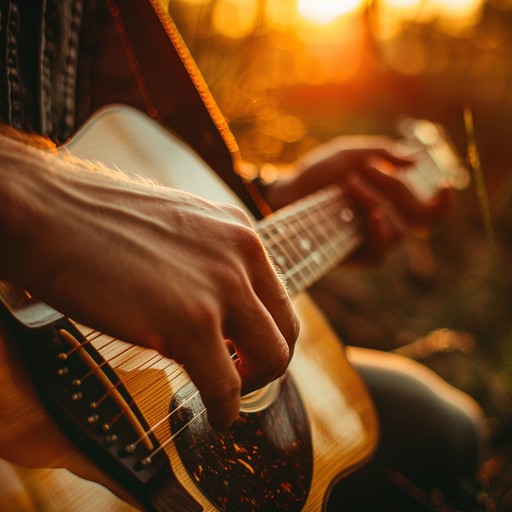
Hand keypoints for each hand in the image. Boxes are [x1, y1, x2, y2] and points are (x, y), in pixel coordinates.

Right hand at [0, 135, 298, 430]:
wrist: (48, 211)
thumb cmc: (99, 222)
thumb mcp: (178, 227)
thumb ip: (209, 260)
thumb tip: (219, 305)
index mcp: (239, 231)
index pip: (277, 296)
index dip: (264, 332)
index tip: (242, 351)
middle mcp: (242, 254)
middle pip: (285, 330)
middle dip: (266, 364)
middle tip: (238, 377)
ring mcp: (220, 287)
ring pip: (272, 359)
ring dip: (251, 388)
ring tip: (224, 396)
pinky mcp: (190, 323)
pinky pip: (227, 387)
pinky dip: (225, 412)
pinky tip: (212, 415)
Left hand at [261, 135, 450, 264]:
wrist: (286, 190)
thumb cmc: (317, 173)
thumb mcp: (351, 154)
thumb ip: (383, 154)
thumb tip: (417, 160)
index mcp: (391, 202)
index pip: (428, 212)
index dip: (442, 204)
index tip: (443, 183)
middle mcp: (385, 223)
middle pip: (414, 215)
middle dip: (394, 186)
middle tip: (364, 168)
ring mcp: (369, 241)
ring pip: (397, 231)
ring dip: (378, 202)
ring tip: (350, 184)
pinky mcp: (353, 256)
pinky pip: (379, 253)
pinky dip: (380, 232)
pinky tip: (372, 215)